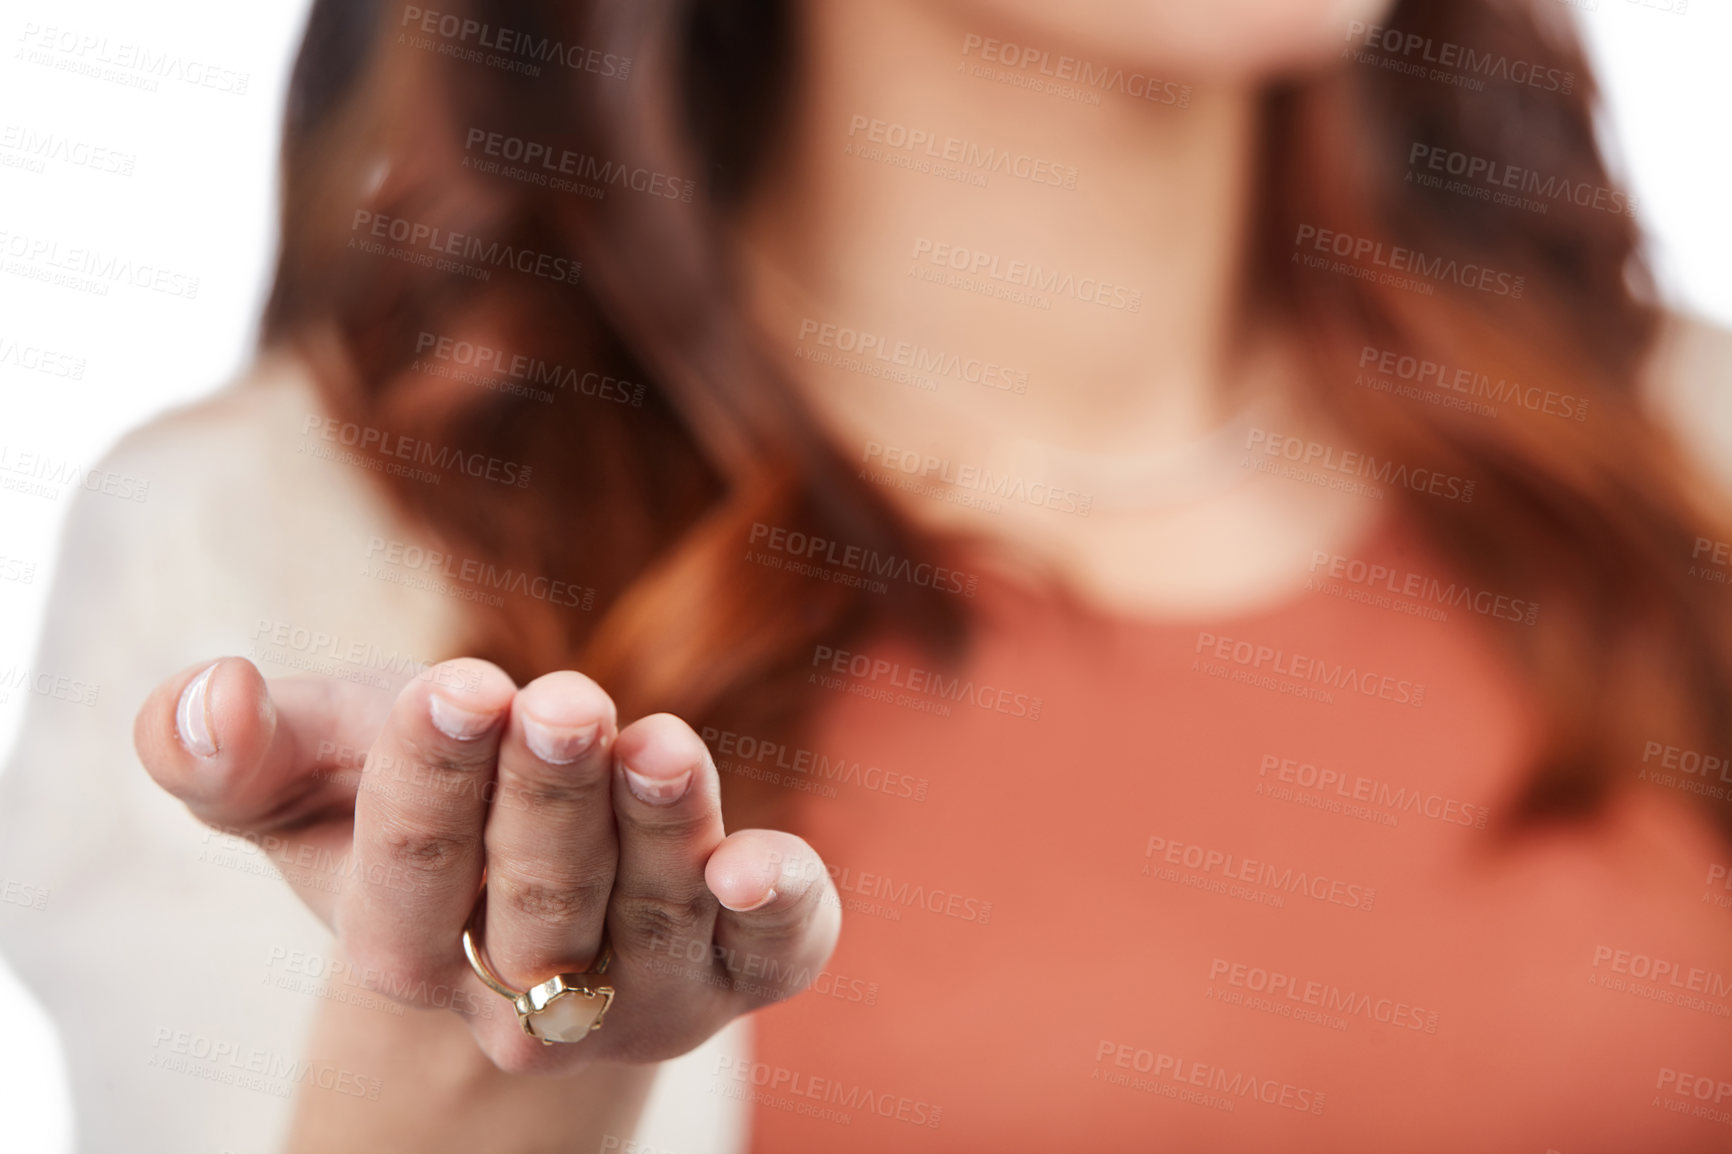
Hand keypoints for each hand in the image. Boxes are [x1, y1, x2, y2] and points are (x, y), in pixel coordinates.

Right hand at [134, 657, 840, 1072]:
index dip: (434, 780)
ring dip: (660, 832)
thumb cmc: (407, 804)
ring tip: (660, 746)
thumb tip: (202, 695)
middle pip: (539, 898)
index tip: (460, 686)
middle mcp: (524, 995)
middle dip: (552, 798)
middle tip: (567, 702)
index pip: (408, 873)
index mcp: (403, 948)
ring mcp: (642, 989)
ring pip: (653, 918)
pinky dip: (779, 916)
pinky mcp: (743, 966)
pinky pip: (775, 956)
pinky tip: (763, 865)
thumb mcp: (312, 776)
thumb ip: (234, 753)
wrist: (519, 889)